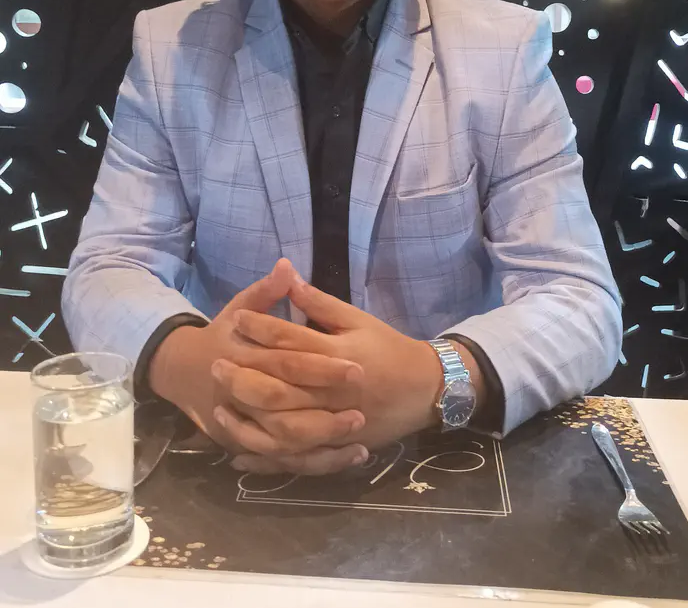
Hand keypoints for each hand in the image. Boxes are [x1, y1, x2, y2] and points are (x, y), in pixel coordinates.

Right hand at [148, 259, 368, 473]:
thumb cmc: (222, 335)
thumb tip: (287, 265)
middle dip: (325, 413)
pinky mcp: (250, 447)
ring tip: (360, 436)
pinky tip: (351, 455)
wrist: (186, 372)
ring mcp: (244, 426)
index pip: (287, 363)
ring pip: (284, 445)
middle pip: (285, 411)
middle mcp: (241, 396)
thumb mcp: (239, 308)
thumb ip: (265, 292)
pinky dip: (317, 463)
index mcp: (243, 357)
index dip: (322, 367)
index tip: (358, 367)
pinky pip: (285, 464)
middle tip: (362, 408)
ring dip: (324, 443)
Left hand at [226, 278, 483, 453]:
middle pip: (279, 387)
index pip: (291, 341)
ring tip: (221, 407)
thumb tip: (287, 275)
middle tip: (215, 363)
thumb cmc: (388, 348)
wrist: (425, 389)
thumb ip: (320, 303)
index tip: (234, 320)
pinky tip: (238, 453)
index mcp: (339, 355)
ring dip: (249, 419)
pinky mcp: (336, 447)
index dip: (260, 329)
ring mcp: (335, 424)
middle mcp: (333, 392)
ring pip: (283, 428)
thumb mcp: (358, 319)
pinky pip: (296, 459)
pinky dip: (266, 459)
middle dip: (243, 375)